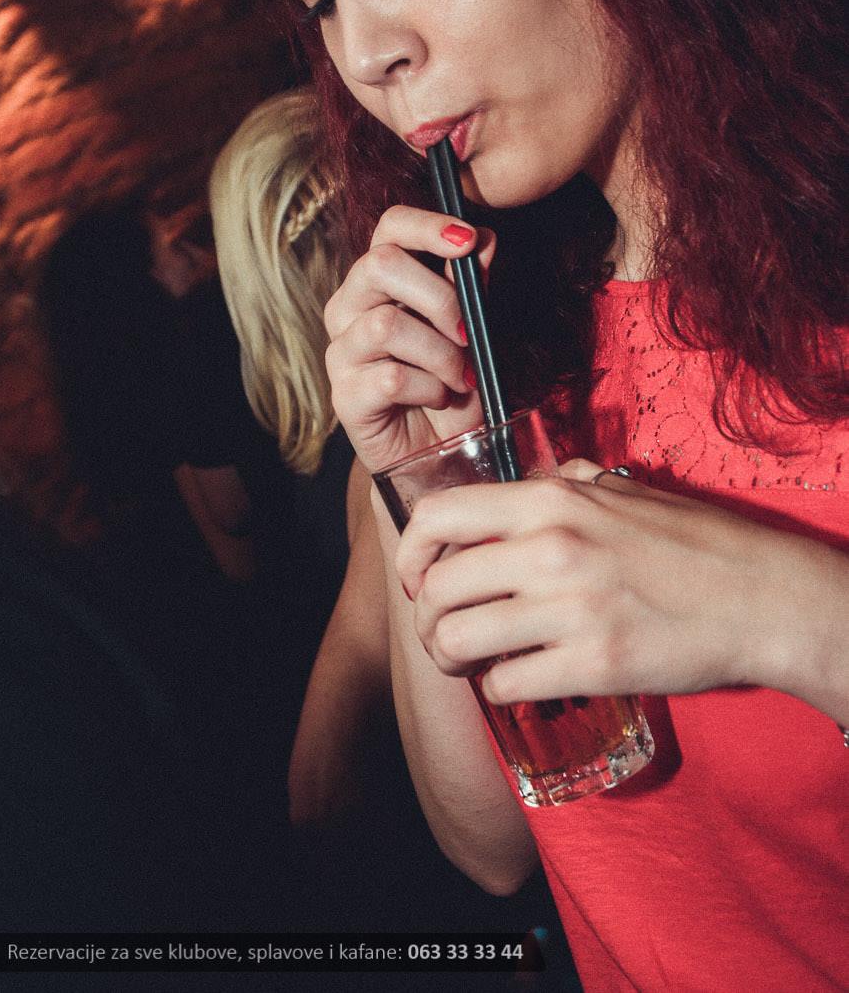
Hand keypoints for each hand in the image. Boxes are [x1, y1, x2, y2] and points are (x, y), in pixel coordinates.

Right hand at [324, 205, 494, 472]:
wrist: (439, 453)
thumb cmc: (452, 384)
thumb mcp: (474, 329)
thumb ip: (472, 284)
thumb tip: (481, 239)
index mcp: (380, 282)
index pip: (389, 228)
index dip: (427, 226)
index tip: (468, 241)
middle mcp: (350, 308)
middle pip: (380, 265)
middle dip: (440, 297)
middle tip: (469, 333)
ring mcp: (342, 352)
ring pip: (387, 325)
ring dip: (440, 353)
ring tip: (459, 377)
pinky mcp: (344, 396)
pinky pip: (390, 378)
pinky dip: (430, 389)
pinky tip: (439, 399)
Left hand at [394, 459, 837, 706]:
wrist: (762, 595)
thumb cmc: (693, 541)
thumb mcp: (621, 490)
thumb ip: (563, 484)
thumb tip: (522, 485)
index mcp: (551, 499)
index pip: (437, 516)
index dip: (411, 553)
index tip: (419, 576)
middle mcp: (550, 547)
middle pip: (436, 587)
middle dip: (425, 618)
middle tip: (443, 632)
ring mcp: (569, 609)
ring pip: (456, 640)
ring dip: (450, 657)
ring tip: (468, 660)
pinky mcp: (593, 665)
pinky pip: (505, 684)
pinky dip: (498, 689)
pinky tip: (518, 680)